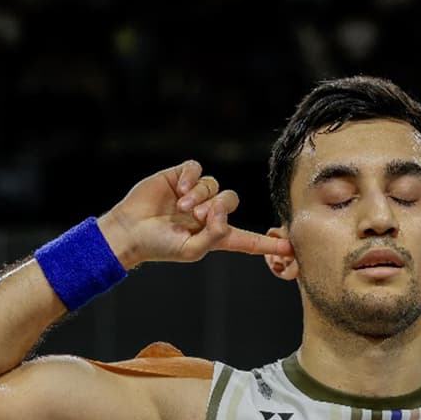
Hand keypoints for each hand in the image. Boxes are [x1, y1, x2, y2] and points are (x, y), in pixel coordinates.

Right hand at [98, 160, 291, 267]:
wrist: (129, 230)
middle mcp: (208, 212)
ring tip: (180, 207)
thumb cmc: (158, 246)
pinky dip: (190, 178)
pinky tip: (177, 189)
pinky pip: (197, 168)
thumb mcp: (190, 250)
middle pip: (231, 200)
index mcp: (215, 235)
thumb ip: (214, 238)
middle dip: (215, 207)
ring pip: (214, 184)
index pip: (247, 239)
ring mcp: (195, 193)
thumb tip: (224, 217)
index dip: (268, 243)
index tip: (290, 248)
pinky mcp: (180, 177)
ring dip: (199, 195)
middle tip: (194, 217)